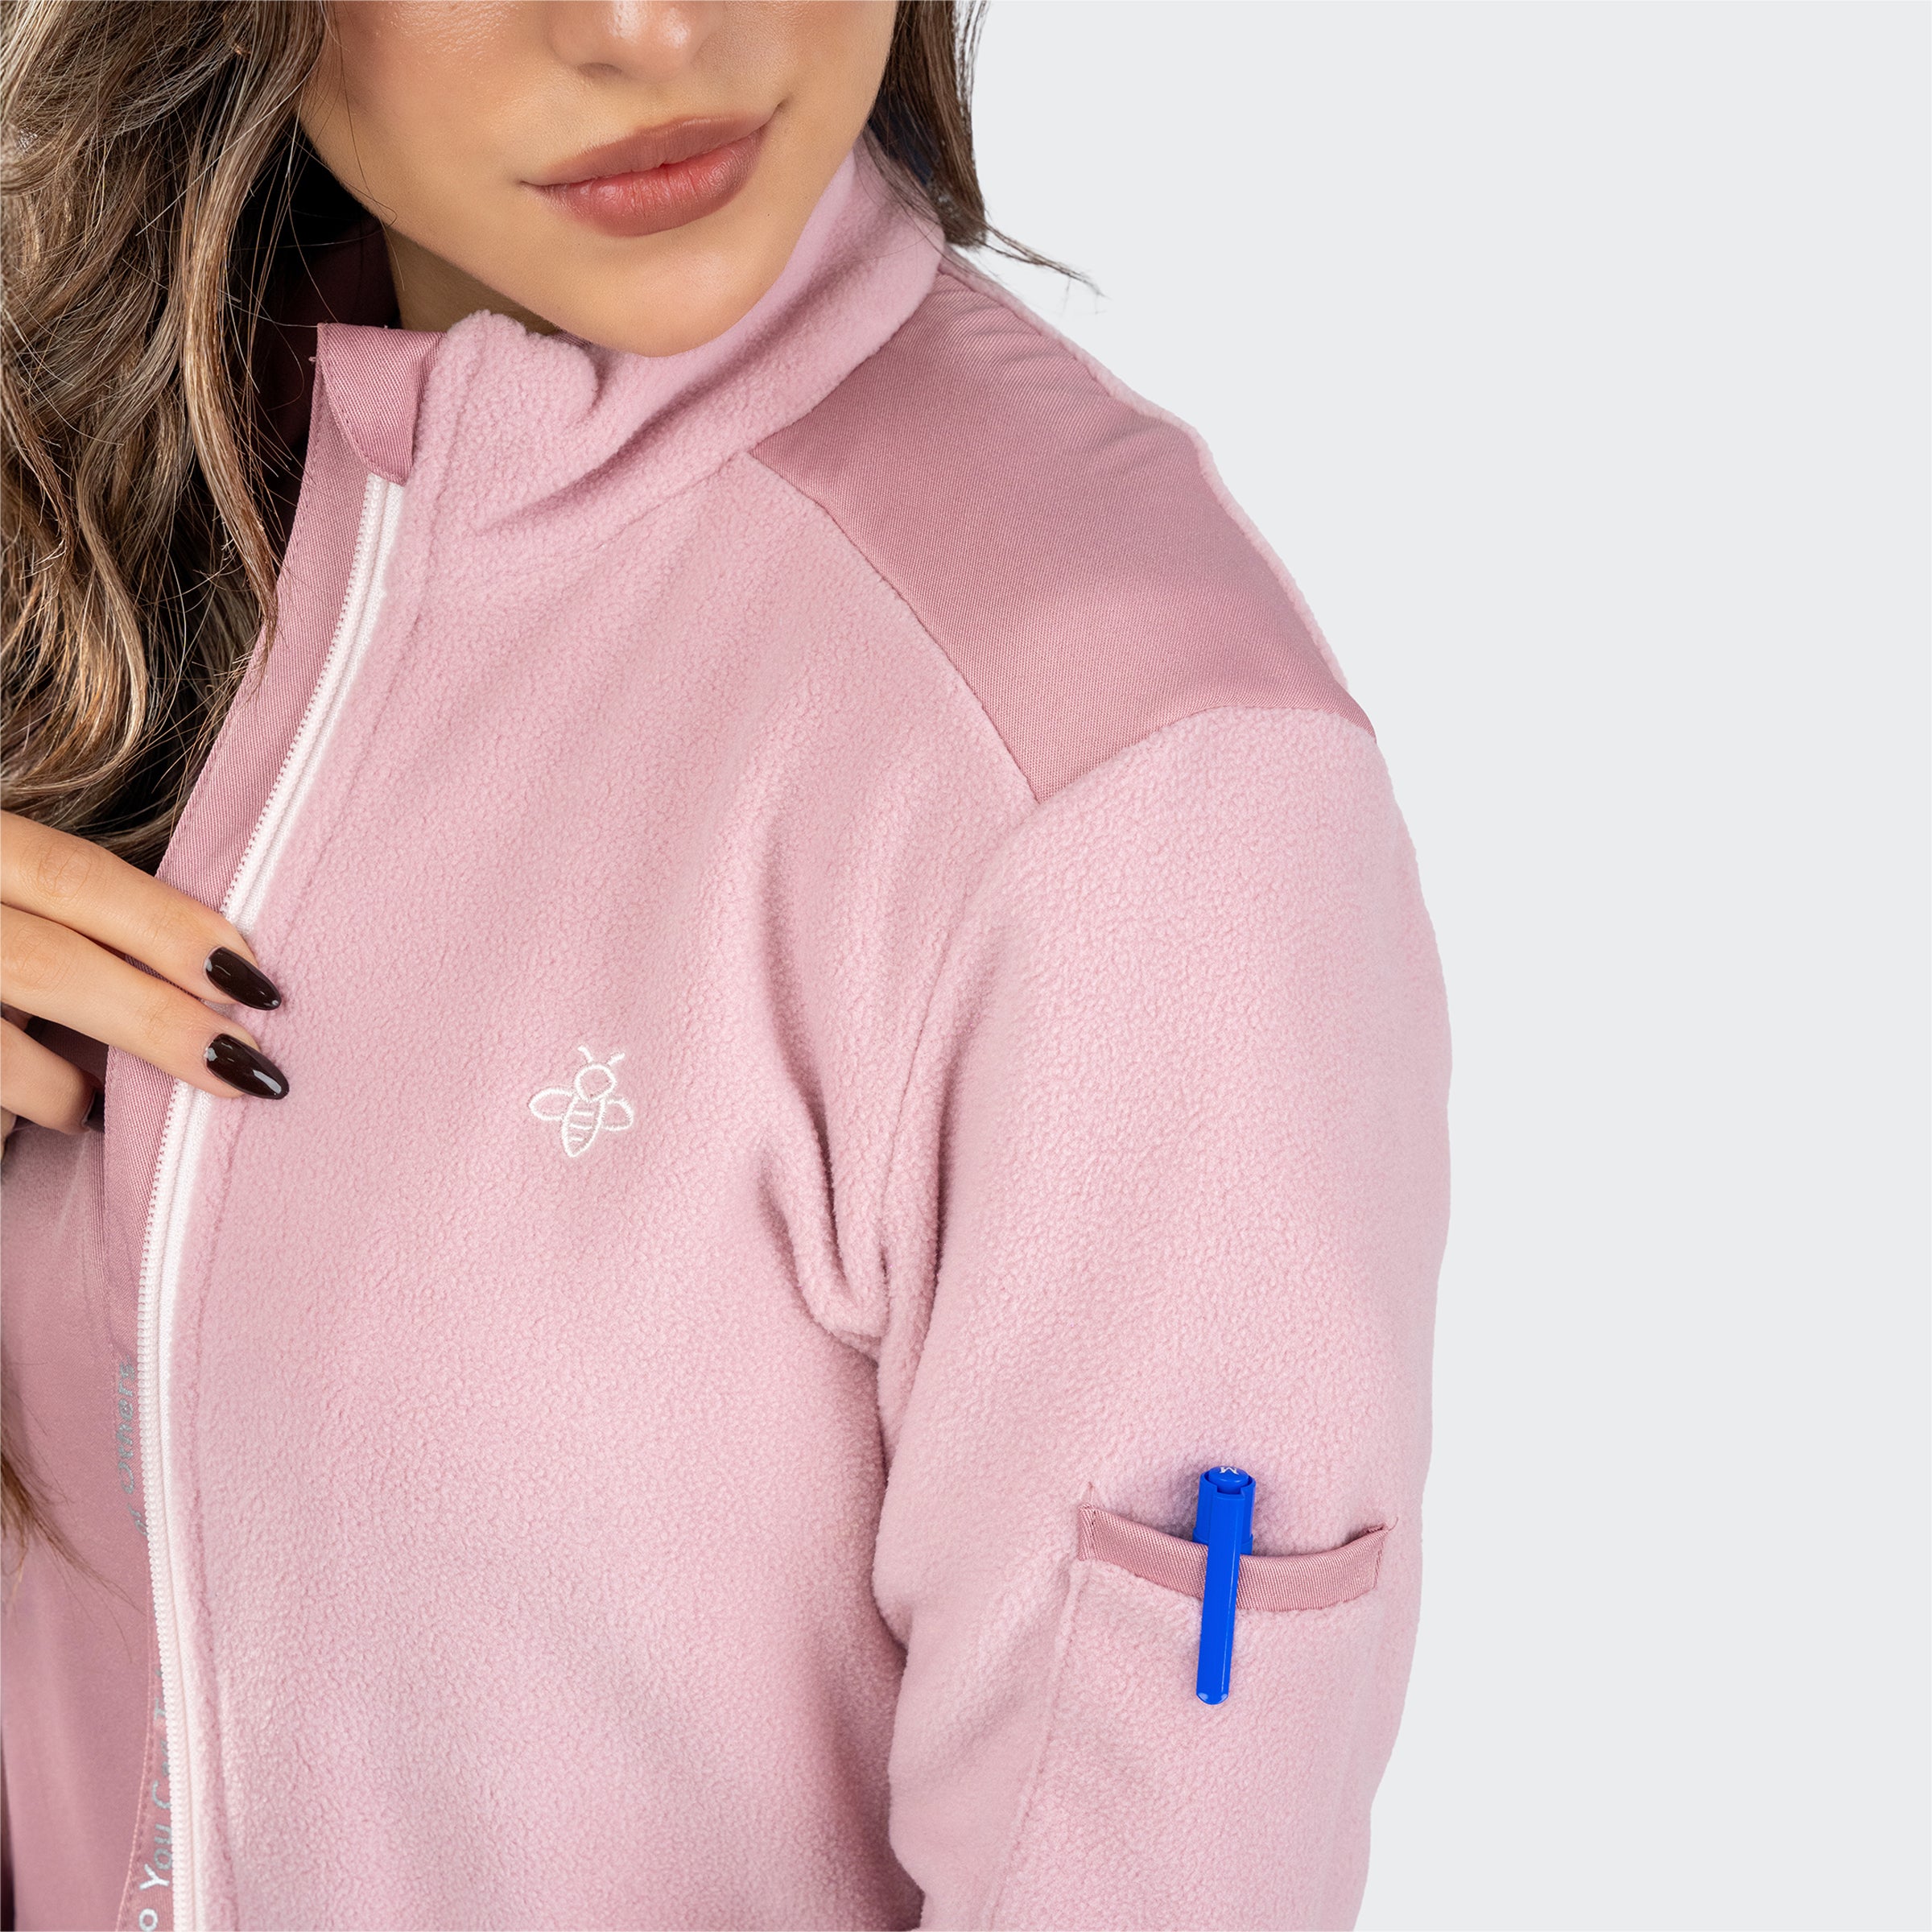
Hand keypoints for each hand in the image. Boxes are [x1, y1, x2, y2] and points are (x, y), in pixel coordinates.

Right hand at [1, 811, 288, 1141]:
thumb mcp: (5, 889)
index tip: (260, 984)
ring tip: (91, 1108)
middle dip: (155, 1023)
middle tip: (248, 1072)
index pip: (71, 873)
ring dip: (61, 1091)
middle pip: (43, 963)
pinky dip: (0, 1123)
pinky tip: (13, 1128)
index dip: (170, 927)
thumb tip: (215, 973)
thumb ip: (62, 909)